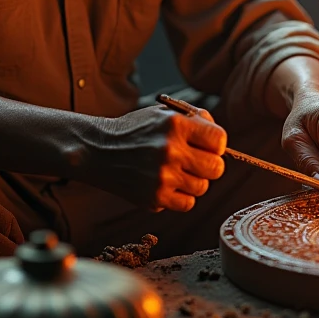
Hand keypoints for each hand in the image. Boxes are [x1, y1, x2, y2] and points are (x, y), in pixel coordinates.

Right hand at [85, 105, 226, 210]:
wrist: (99, 150)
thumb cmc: (136, 130)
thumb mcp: (163, 113)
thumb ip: (194, 119)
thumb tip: (220, 140)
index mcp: (175, 124)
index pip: (219, 140)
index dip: (216, 143)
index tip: (207, 145)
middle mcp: (171, 150)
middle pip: (216, 168)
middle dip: (209, 164)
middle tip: (196, 161)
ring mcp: (163, 176)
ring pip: (202, 187)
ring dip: (193, 181)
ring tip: (176, 171)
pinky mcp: (155, 197)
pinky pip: (187, 203)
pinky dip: (181, 196)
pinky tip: (168, 184)